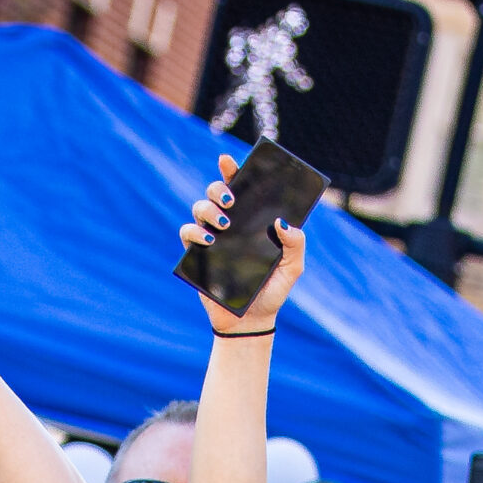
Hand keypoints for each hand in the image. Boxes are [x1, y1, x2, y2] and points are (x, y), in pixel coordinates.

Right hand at [181, 157, 305, 333]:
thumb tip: (282, 221)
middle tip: (231, 201)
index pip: (240, 187)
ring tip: (223, 224)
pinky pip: (186, 234)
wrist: (251, 322)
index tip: (228, 160)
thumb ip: (295, 243)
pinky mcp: (196, 256)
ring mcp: (211, 238)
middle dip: (219, 188)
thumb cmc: (272, 291)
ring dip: (207, 209)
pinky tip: (208, 240)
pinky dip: (194, 232)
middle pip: (215, 192)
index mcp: (251, 220)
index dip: (232, 170)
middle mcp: (229, 225)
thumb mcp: (293, 267)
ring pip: (198, 209)